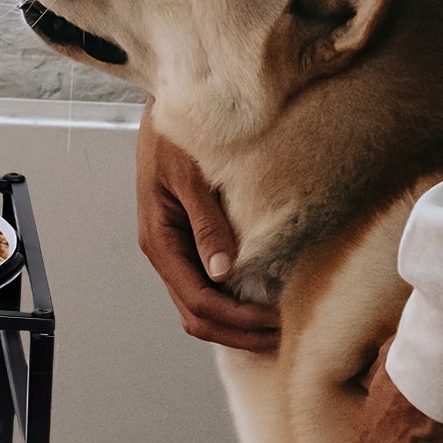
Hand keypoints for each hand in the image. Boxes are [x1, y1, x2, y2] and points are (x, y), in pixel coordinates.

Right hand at [136, 106, 279, 352]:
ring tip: (275, 326)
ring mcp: (175, 250)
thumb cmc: (175, 134)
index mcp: (159, 240)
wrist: (170, 105)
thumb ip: (206, 222)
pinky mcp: (188, 242)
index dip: (237, 320)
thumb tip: (222, 271)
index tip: (277, 322)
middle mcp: (164, 252)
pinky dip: (232, 303)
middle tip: (283, 337)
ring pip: (199, 307)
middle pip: (196, 316)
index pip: (197, 301)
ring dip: (235, 324)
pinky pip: (206, 287)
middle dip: (238, 333)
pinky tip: (260, 300)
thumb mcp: (190, 176)